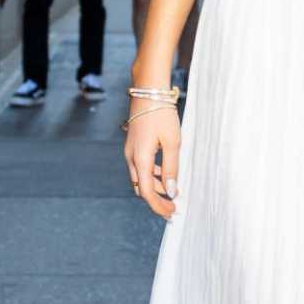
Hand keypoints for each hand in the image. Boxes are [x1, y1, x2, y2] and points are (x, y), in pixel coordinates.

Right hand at [124, 102, 180, 217]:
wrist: (148, 91)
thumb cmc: (162, 114)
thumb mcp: (173, 142)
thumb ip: (171, 168)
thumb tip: (171, 191)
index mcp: (140, 158)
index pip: (147, 192)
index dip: (158, 206)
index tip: (172, 212)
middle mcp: (131, 157)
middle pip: (141, 188)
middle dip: (156, 200)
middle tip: (173, 207)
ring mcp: (130, 151)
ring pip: (140, 178)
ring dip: (155, 188)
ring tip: (173, 192)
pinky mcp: (133, 145)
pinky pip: (140, 167)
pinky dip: (152, 176)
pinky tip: (165, 174)